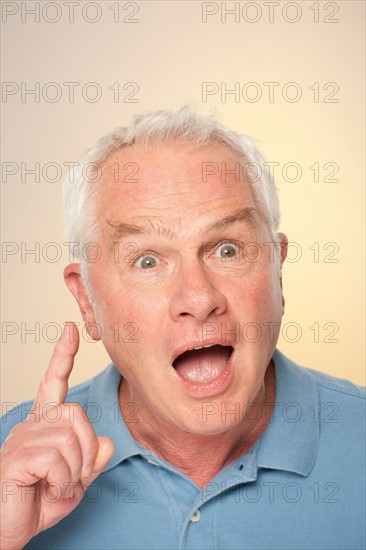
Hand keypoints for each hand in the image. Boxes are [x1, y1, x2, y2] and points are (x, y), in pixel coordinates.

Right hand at [0, 322, 114, 548]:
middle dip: (87, 448)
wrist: (8, 532)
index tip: (70, 329)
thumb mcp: (74, 482)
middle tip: (73, 476)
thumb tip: (109, 444)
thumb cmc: (37, 504)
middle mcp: (31, 424)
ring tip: (56, 485)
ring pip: (70, 437)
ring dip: (75, 469)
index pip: (53, 382)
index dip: (62, 356)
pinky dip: (63, 480)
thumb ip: (92, 462)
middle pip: (77, 413)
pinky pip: (58, 458)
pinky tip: (47, 489)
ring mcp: (21, 438)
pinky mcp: (16, 456)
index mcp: (43, 425)